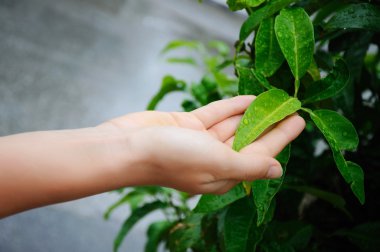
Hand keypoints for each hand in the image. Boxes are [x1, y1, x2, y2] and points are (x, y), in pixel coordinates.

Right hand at [99, 96, 304, 193]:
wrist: (126, 146)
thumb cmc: (170, 158)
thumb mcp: (215, 163)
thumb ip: (248, 165)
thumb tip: (276, 171)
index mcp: (223, 174)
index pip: (259, 154)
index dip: (281, 138)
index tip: (298, 121)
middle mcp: (214, 159)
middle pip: (249, 139)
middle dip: (270, 124)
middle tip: (292, 107)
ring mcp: (200, 142)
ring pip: (234, 125)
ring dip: (253, 113)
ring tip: (274, 98)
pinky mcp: (188, 125)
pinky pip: (216, 114)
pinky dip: (232, 106)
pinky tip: (248, 98)